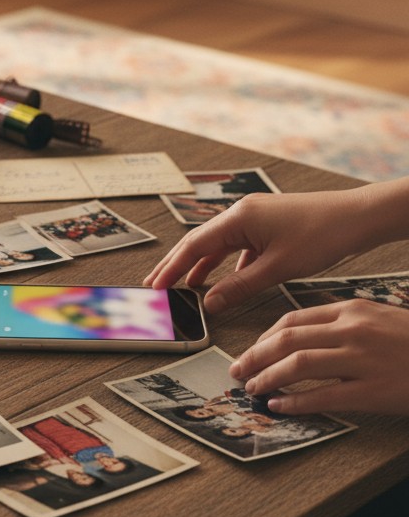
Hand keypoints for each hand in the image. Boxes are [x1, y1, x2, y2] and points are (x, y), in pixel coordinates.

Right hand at [144, 189, 369, 312]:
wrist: (359, 217)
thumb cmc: (324, 234)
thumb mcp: (278, 268)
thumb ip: (240, 286)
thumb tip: (211, 303)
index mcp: (239, 218)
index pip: (194, 245)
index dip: (172, 267)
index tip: (156, 285)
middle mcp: (242, 213)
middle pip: (199, 241)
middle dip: (176, 264)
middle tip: (156, 284)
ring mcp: (255, 217)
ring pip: (218, 244)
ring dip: (200, 264)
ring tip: (184, 284)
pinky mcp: (268, 224)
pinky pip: (237, 245)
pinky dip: (226, 263)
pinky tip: (226, 279)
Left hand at [229, 300, 408, 414]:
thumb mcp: (380, 319)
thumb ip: (344, 324)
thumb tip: (302, 338)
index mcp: (353, 309)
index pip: (292, 319)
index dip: (262, 337)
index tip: (249, 350)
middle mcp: (355, 330)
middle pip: (287, 340)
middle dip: (254, 356)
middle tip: (238, 370)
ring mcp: (364, 359)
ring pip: (298, 365)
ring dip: (267, 378)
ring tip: (253, 389)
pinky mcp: (374, 390)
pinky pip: (324, 396)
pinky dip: (295, 402)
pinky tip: (279, 407)